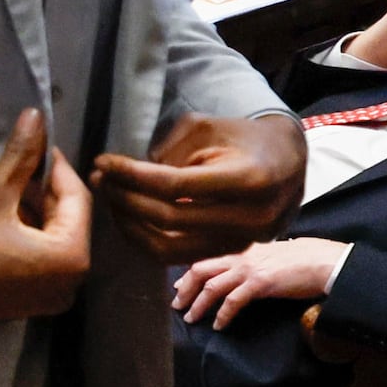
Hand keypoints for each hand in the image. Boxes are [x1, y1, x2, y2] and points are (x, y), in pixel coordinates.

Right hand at [0, 110, 94, 324]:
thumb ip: (21, 156)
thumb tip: (37, 116)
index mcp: (70, 258)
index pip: (76, 200)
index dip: (55, 166)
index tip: (36, 144)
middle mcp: (65, 284)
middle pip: (57, 219)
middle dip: (25, 188)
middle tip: (1, 166)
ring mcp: (42, 297)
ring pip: (35, 235)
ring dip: (8, 206)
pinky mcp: (19, 301)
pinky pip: (23, 256)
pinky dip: (5, 231)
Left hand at [98, 114, 304, 263]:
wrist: (287, 163)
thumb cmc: (242, 138)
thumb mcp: (207, 129)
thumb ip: (169, 152)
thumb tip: (127, 177)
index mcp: (248, 179)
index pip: (175, 185)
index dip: (132, 175)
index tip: (103, 162)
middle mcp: (249, 218)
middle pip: (169, 218)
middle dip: (124, 198)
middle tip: (100, 179)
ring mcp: (241, 243)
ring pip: (169, 248)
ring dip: (130, 225)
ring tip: (110, 199)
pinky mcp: (229, 253)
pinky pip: (178, 257)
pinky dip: (146, 240)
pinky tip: (128, 217)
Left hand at [172, 238, 347, 324]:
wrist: (327, 262)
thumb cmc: (306, 259)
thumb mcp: (275, 255)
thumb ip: (258, 260)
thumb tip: (250, 269)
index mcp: (245, 249)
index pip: (208, 258)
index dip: (190, 272)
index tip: (178, 285)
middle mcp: (243, 256)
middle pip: (201, 269)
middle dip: (185, 288)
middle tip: (177, 305)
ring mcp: (251, 269)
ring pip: (212, 286)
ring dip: (198, 304)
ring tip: (191, 319)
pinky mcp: (261, 283)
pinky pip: (233, 300)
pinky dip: (222, 314)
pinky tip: (218, 325)